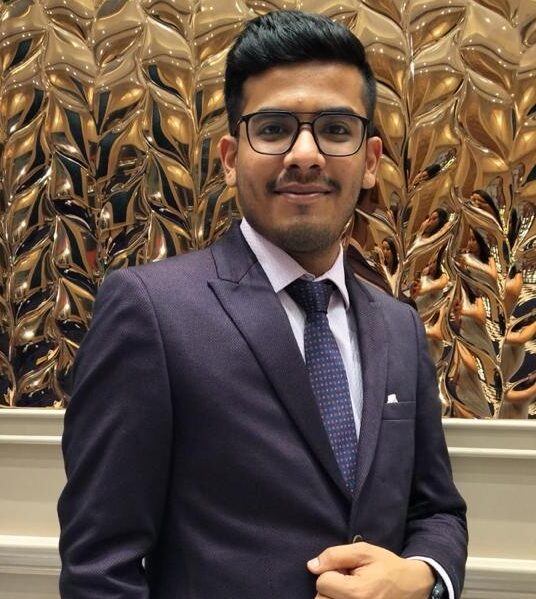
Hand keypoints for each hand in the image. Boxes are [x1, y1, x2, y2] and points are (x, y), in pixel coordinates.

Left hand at [307, 542, 434, 598]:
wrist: (412, 586)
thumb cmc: (386, 566)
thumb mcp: (363, 551)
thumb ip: (335, 555)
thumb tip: (311, 566)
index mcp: (357, 593)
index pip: (322, 583)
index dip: (330, 571)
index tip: (346, 570)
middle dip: (330, 587)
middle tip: (348, 580)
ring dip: (333, 596)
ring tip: (349, 590)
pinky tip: (350, 596)